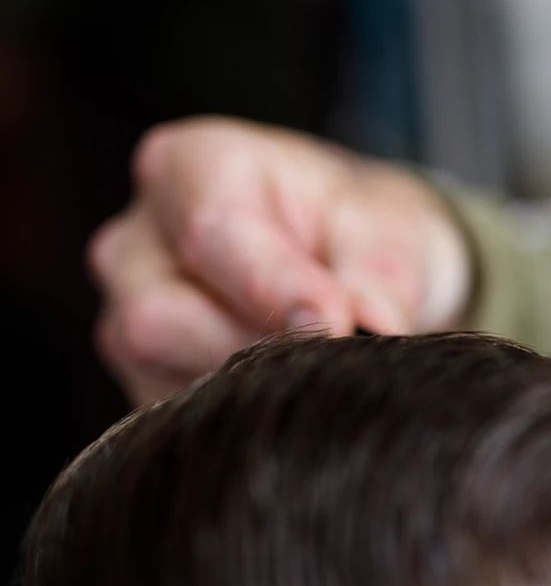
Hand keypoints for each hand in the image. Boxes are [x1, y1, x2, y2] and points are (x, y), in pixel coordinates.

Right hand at [90, 117, 470, 403]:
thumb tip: (373, 324)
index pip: (209, 233)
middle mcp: (135, 242)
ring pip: (162, 375)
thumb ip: (380, 276)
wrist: (352, 267)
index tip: (338, 324)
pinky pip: (177, 417)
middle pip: (160, 318)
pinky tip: (290, 396)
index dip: (274, 290)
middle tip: (338, 353)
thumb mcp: (390, 235)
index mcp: (189, 167)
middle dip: (259, 347)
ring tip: (319, 369)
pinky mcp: (141, 381)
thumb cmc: (361, 234)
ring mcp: (125, 316)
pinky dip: (242, 417)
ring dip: (252, 387)